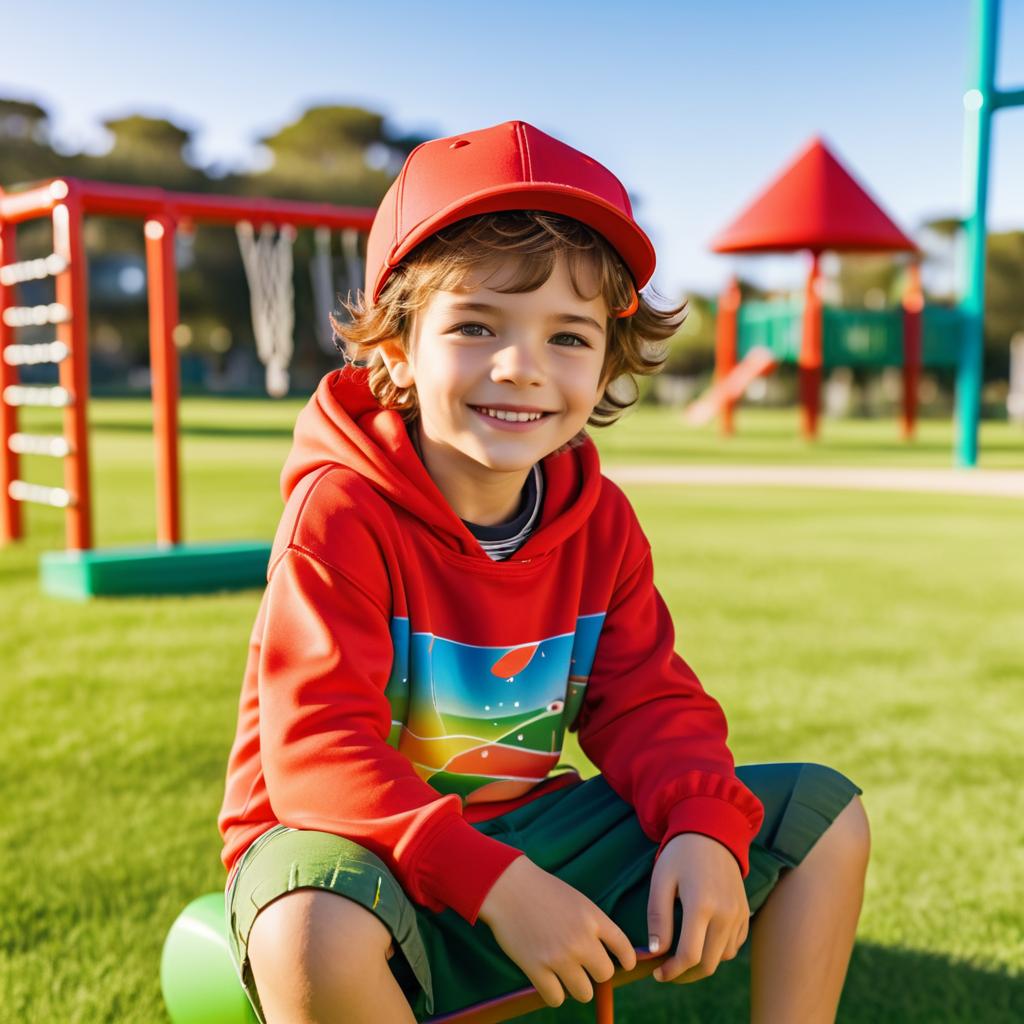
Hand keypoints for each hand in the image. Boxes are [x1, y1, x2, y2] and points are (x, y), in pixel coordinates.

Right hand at [478, 855, 637, 1006]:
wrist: (507, 886)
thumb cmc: (540, 890)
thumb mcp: (575, 899)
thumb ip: (591, 924)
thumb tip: (602, 954)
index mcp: (592, 917)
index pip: (623, 947)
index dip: (627, 959)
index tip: (624, 964)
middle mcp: (580, 939)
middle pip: (604, 974)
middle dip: (594, 972)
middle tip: (581, 964)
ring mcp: (559, 956)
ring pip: (583, 993)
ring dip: (575, 986)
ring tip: (563, 973)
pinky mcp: (536, 969)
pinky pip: (556, 999)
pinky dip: (553, 993)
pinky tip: (547, 980)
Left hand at [647, 832, 748, 983]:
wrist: (711, 831)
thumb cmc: (680, 854)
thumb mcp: (661, 880)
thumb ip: (658, 918)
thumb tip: (656, 953)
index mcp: (701, 905)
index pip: (690, 956)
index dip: (672, 971)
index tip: (656, 973)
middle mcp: (725, 914)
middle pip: (708, 964)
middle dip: (685, 974)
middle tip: (667, 970)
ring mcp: (739, 914)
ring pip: (722, 958)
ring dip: (702, 963)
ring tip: (681, 953)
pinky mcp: (745, 913)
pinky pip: (734, 945)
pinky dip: (718, 951)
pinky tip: (702, 940)